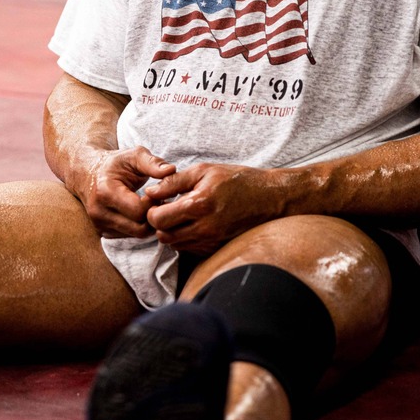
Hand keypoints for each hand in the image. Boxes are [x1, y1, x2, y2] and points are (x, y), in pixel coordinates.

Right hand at [73, 147, 176, 237]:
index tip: (158, 192)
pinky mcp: (103, 233)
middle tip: (159, 201)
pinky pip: (130, 236)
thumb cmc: (115, 163)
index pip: (138, 211)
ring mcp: (100, 225)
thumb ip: (152, 162)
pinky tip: (142, 212)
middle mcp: (99, 212)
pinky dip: (140, 226)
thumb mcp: (134, 155)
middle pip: (139, 228)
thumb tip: (171, 170)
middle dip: (154, 216)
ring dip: (149, 223)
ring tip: (151, 205)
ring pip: (137, 235)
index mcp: (105, 192)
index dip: (154, 203)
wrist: (87, 173)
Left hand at [144, 162, 282, 252]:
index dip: (152, 210)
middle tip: (167, 208)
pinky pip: (190, 249)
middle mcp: (205, 227)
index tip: (159, 201)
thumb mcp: (204, 170)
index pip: (158, 219)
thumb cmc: (237, 180)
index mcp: (199, 205)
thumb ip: (173, 181)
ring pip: (175, 245)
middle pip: (164, 236)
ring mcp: (212, 241)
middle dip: (160, 223)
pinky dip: (185, 239)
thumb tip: (150, 192)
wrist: (269, 198)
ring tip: (181, 215)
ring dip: (172, 231)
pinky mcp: (217, 248)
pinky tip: (193, 223)